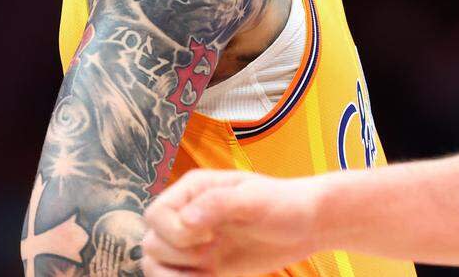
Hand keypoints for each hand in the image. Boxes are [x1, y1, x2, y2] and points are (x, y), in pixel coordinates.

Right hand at [141, 170, 323, 275]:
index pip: (156, 215)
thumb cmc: (285, 204)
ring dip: (175, 276)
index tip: (210, 234)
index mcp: (194, 189)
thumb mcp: (256, 200)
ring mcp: (193, 239)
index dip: (175, 232)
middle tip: (214, 249)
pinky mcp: (202, 263)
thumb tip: (186, 220)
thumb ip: (219, 204)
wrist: (307, 225)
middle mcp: (187, 212)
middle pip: (151, 242)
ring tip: (207, 271)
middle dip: (179, 255)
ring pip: (155, 263)